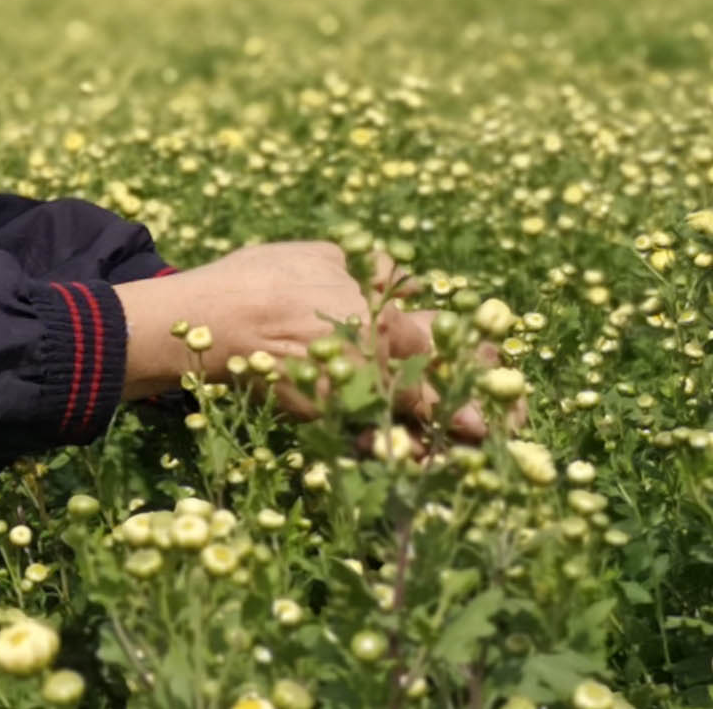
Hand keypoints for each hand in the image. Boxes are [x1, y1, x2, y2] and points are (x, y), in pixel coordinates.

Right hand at [116, 242, 506, 444]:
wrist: (206, 323)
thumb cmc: (262, 277)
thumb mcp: (321, 255)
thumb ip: (372, 269)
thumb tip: (408, 283)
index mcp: (378, 318)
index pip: (443, 345)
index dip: (479, 363)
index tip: (505, 377)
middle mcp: (370, 363)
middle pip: (437, 393)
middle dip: (477, 412)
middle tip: (505, 426)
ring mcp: (346, 396)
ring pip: (410, 423)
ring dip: (443, 439)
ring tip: (475, 455)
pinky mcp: (320, 419)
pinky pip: (369, 437)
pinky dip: (395, 449)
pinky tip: (416, 457)